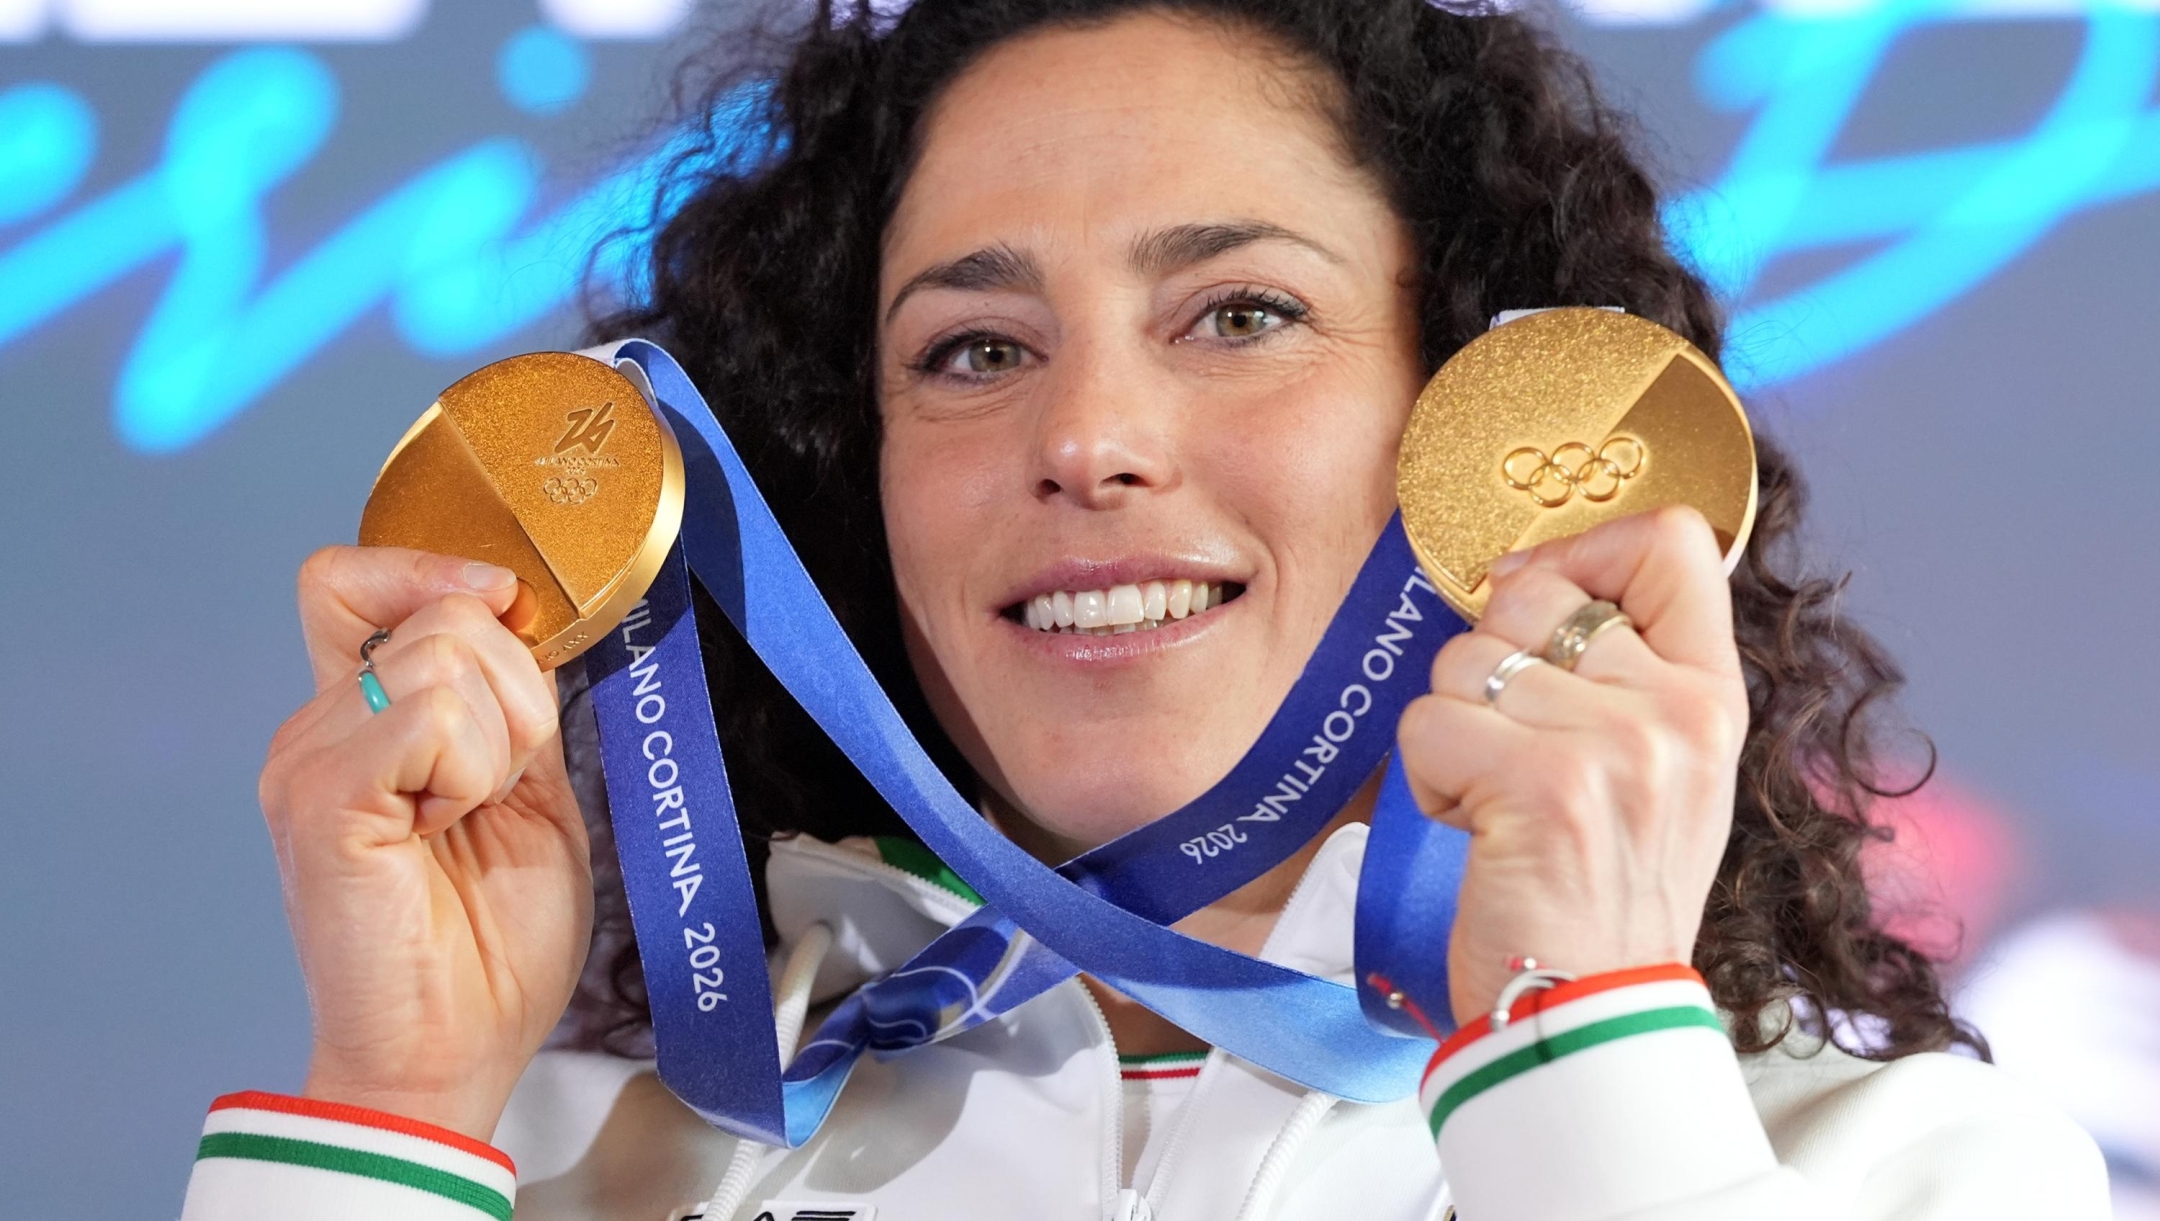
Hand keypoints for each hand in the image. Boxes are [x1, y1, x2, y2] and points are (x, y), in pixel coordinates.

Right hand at [258, 546, 592, 1138]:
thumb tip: (521, 618)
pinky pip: (430, 715)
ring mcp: (309, 759)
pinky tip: (447, 828)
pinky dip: (471, 768)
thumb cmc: (490, 944)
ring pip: (447, 654)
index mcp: (359, 722)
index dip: (436, 571)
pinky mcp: (321, 799)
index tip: (506, 611)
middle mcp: (317, 729)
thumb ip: (515, 705)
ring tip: (469, 816)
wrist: (455, 1051)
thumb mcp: (530, 792)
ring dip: (501, 737)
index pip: (353, 581)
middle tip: (498, 787)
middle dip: (516, 689)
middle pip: (442, 611)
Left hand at [1396, 507, 1747, 1027]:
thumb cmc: (1606, 893)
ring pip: (1464, 658)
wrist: (1595, 1014)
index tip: (1541, 607)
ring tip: (1504, 804)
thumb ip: (1623, 669)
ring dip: (1456, 732)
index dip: (1585, 552)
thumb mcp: (1662, 769)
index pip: (1673, 540)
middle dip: (1492, 667)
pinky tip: (1480, 831)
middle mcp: (1676, 711)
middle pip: (1533, 590)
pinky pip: (1427, 722)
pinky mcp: (1540, 785)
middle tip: (1520, 756)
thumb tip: (1526, 574)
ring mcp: (1614, 746)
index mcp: (1713, 696)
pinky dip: (1428, 779)